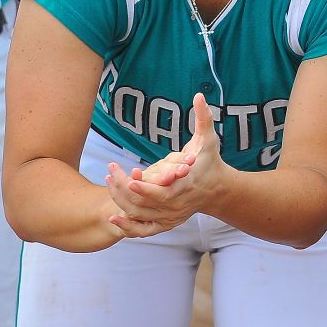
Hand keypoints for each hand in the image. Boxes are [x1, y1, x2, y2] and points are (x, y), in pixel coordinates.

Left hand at [103, 95, 223, 237]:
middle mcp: (177, 205)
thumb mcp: (209, 139)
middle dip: (123, 190)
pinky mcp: (165, 223)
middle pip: (144, 203)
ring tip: (108, 182)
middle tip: (110, 173)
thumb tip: (199, 95)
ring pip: (139, 215)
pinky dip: (127, 227)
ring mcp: (170, 216)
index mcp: (186, 186)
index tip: (130, 178)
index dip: (146, 188)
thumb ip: (204, 118)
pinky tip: (113, 217)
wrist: (218, 190)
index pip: (164, 192)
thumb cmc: (210, 162)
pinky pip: (142, 230)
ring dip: (120, 201)